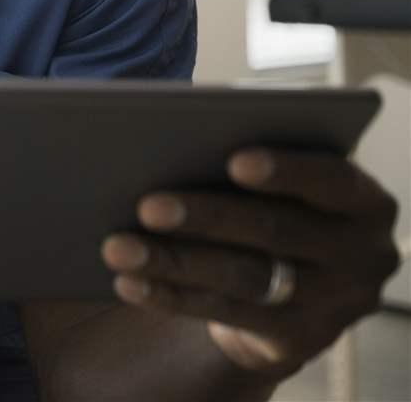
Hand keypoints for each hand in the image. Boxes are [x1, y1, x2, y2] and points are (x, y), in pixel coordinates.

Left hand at [101, 147, 402, 377]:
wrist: (293, 295)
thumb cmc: (273, 211)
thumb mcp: (280, 188)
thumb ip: (244, 163)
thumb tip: (167, 142)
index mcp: (363, 201)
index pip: (332, 179)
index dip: (286, 170)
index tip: (234, 161)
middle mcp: (362, 254)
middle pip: (276, 230)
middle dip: (207, 217)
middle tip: (146, 205)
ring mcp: (335, 303)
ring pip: (245, 277)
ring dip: (175, 261)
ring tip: (118, 247)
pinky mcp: (299, 339)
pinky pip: (226, 314)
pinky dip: (172, 296)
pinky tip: (130, 283)